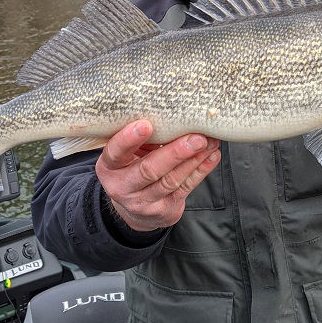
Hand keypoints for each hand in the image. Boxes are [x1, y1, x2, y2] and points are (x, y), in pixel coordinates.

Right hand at [95, 120, 220, 231]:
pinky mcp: (164, 210)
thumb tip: (170, 112)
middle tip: (196, 138)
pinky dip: (201, 170)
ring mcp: (144, 202)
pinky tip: (211, 156)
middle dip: (175, 153)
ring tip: (209, 142)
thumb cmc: (131, 168)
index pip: (115, 152)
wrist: (134, 209)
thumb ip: (140, 140)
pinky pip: (185, 188)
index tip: (146, 125)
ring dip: (194, 160)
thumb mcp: (126, 155)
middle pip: (149, 170)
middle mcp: (123, 187)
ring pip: (171, 180)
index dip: (129, 139)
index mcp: (109, 167)